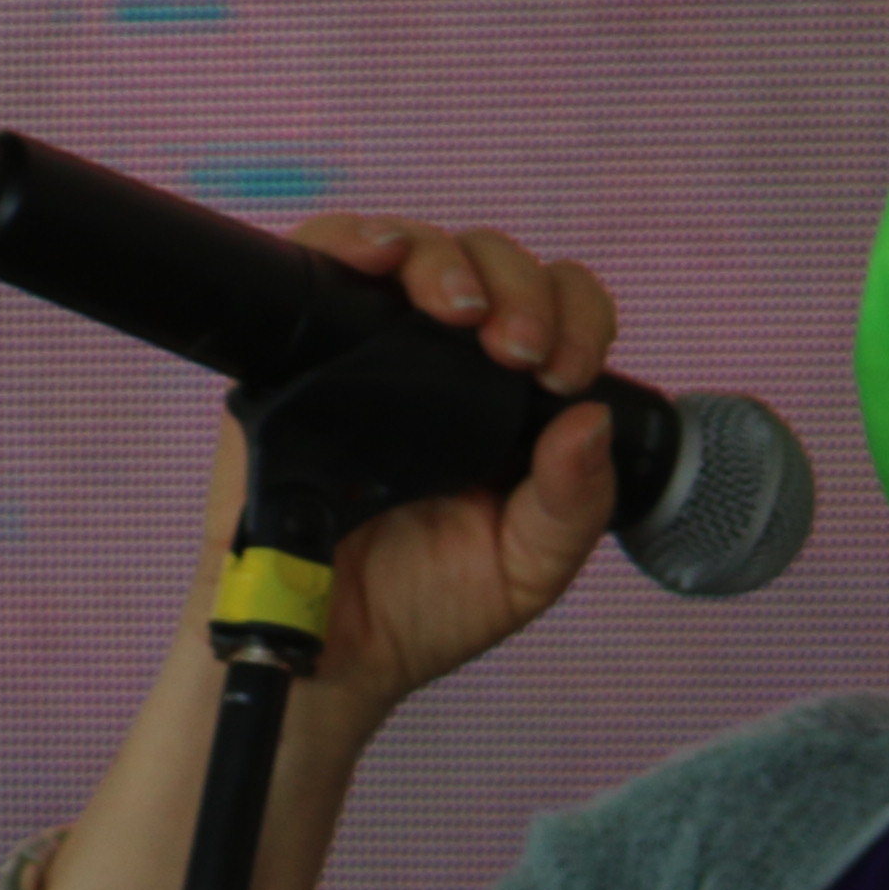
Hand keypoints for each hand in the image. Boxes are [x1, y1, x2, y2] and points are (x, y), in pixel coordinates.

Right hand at [172, 214, 626, 724]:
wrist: (329, 651)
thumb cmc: (427, 608)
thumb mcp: (529, 567)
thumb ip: (574, 501)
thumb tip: (591, 420)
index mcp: (511, 399)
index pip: (560, 310)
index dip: (576, 318)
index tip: (565, 375)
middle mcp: (443, 362)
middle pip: (492, 264)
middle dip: (520, 289)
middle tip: (518, 353)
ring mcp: (369, 348)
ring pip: (415, 249)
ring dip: (445, 261)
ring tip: (459, 310)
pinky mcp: (297, 353)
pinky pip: (319, 259)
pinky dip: (349, 238)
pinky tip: (376, 256)